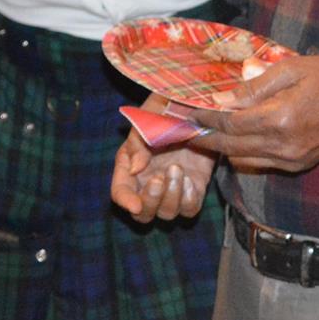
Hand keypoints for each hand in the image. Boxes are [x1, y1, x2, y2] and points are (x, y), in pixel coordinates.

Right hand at [110, 100, 216, 221]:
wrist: (198, 106)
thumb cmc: (166, 110)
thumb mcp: (147, 120)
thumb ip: (138, 144)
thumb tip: (134, 170)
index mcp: (130, 165)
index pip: (121, 192)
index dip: (126, 201)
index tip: (136, 204)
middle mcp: (149, 181)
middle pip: (143, 213)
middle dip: (151, 201)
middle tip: (159, 179)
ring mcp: (173, 187)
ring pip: (167, 213)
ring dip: (172, 197)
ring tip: (177, 169)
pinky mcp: (194, 188)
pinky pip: (190, 209)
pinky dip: (189, 200)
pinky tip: (191, 180)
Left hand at [192, 54, 318, 173]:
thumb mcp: (292, 69)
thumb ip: (255, 85)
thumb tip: (222, 97)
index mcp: (280, 118)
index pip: (229, 124)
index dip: (204, 118)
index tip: (184, 110)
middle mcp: (282, 145)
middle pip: (229, 147)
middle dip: (202, 138)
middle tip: (181, 128)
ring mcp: (290, 159)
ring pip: (241, 159)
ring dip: (220, 147)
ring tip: (202, 132)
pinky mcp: (296, 165)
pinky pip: (258, 163)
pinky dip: (241, 152)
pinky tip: (233, 138)